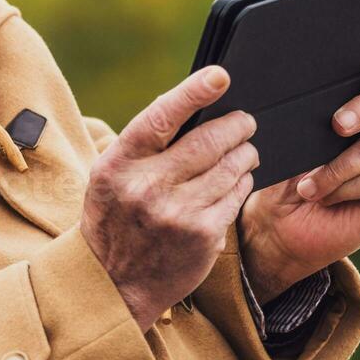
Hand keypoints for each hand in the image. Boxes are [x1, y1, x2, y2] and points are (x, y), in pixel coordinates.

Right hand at [81, 66, 258, 331]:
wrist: (114, 283)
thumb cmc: (115, 216)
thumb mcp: (112, 175)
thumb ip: (145, 144)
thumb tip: (189, 102)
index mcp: (120, 165)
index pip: (161, 118)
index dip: (193, 93)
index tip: (220, 76)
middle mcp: (148, 188)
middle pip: (208, 141)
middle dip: (236, 125)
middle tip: (246, 120)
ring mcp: (178, 214)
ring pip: (231, 167)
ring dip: (245, 153)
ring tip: (245, 149)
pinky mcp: (204, 236)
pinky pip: (237, 195)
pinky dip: (243, 181)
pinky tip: (238, 179)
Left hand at [240, 56, 359, 301]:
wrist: (280, 223)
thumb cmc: (283, 175)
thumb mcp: (287, 142)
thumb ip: (304, 117)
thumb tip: (298, 94)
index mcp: (359, 107)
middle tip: (337, 125)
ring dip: (335, 169)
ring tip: (307, 187)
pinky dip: (343, 189)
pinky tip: (324, 197)